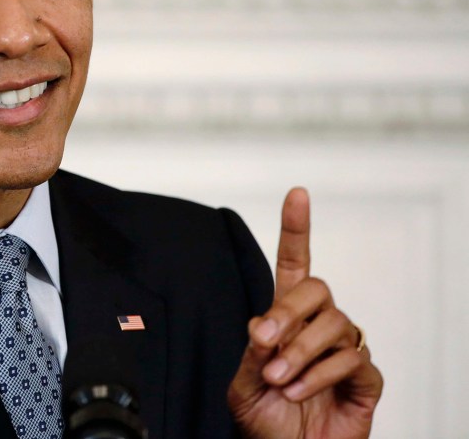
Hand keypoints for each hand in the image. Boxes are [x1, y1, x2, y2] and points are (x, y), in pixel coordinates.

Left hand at [227, 187, 382, 437]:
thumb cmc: (265, 422)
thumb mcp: (243, 384)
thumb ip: (252, 351)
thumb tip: (261, 321)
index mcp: (285, 319)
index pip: (294, 264)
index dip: (297, 229)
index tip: (298, 194)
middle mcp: (318, 326)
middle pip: (317, 288)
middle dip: (288, 313)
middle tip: (264, 342)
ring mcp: (345, 350)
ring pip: (334, 325)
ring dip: (300, 353)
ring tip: (278, 381)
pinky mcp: (366, 379)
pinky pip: (352, 360)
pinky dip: (319, 376)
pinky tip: (299, 392)